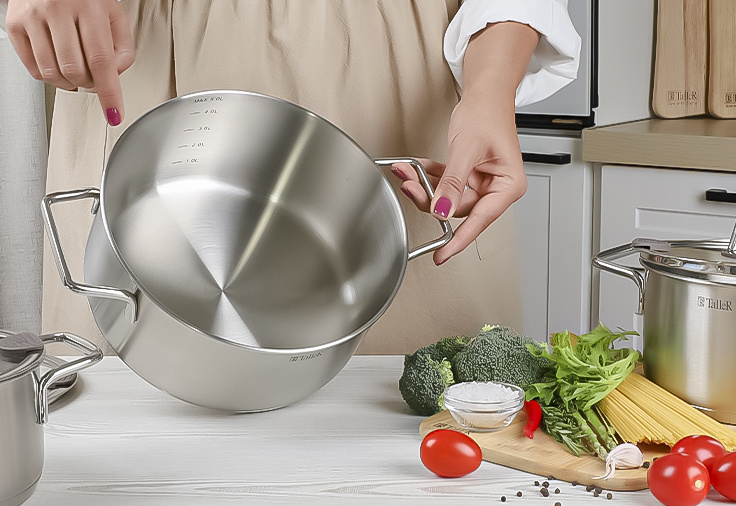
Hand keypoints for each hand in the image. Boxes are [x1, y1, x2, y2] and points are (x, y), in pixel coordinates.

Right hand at [5, 0, 134, 124]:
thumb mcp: (114, 14)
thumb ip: (123, 47)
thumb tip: (115, 76)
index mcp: (88, 5)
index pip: (101, 60)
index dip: (109, 92)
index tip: (114, 113)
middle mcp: (57, 8)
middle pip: (76, 71)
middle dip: (90, 84)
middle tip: (95, 76)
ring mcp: (32, 16)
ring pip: (53, 74)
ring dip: (70, 83)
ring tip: (77, 70)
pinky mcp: (14, 24)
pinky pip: (34, 69)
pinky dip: (51, 77)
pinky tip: (59, 65)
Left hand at [391, 21, 537, 265]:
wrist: (486, 93)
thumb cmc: (487, 114)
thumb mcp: (466, 150)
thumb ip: (453, 183)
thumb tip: (442, 210)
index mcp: (508, 186)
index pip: (480, 219)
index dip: (458, 239)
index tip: (442, 255)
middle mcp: (497, 188)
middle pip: (459, 209)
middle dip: (430, 197)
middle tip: (408, 185)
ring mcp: (482, 183)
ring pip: (448, 197)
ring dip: (425, 185)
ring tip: (406, 171)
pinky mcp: (469, 176)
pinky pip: (445, 184)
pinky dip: (429, 176)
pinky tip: (415, 167)